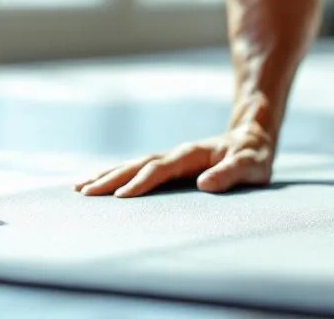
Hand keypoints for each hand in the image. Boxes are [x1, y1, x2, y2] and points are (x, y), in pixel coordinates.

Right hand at [74, 123, 275, 197]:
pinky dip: (116, 175)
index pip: (162, 168)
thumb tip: (205, 183)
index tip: (121, 197)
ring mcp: (170, 158)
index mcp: (193, 154)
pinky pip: (137, 169)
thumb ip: (232, 172)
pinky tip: (98, 184)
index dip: (142, 182)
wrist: (253, 136)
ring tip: (80, 188)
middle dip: (112, 178)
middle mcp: (176, 154)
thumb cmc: (254, 155)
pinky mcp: (168, 165)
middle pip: (138, 165)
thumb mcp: (251, 164)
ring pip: (132, 165)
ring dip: (107, 176)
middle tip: (85, 193)